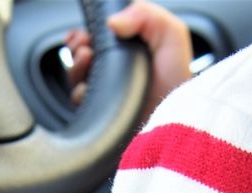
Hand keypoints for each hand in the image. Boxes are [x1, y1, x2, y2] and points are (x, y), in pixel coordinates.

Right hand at [65, 0, 192, 119]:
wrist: (172, 119)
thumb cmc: (176, 80)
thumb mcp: (170, 34)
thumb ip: (144, 15)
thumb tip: (111, 22)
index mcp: (128, 50)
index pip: (98, 35)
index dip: (89, 31)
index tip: (88, 32)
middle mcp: (114, 71)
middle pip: (80, 52)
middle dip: (77, 45)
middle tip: (85, 46)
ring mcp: (104, 92)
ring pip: (75, 76)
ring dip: (76, 65)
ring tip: (87, 58)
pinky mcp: (98, 113)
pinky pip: (77, 100)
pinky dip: (79, 91)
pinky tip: (89, 88)